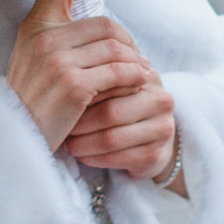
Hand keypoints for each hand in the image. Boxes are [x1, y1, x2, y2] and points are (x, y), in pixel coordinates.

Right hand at [6, 0, 129, 151]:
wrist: (15, 141)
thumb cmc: (33, 101)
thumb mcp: (36, 61)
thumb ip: (60, 37)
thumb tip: (103, 27)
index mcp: (34, 26)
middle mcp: (43, 38)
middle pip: (107, 25)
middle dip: (128, 43)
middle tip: (137, 60)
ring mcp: (57, 61)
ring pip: (116, 48)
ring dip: (135, 62)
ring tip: (141, 74)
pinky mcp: (73, 85)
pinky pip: (119, 71)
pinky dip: (134, 76)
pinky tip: (139, 83)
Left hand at [62, 38, 182, 188]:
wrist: (150, 140)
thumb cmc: (121, 109)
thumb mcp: (113, 88)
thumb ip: (98, 75)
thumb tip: (62, 64)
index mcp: (147, 77)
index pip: (111, 81)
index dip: (82, 93)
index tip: (60, 100)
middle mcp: (161, 100)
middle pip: (110, 112)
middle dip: (80, 122)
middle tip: (60, 126)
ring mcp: (162, 129)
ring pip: (112, 138)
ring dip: (83, 143)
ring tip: (66, 143)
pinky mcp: (157, 155)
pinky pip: (118, 159)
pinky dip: (94, 158)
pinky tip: (82, 156)